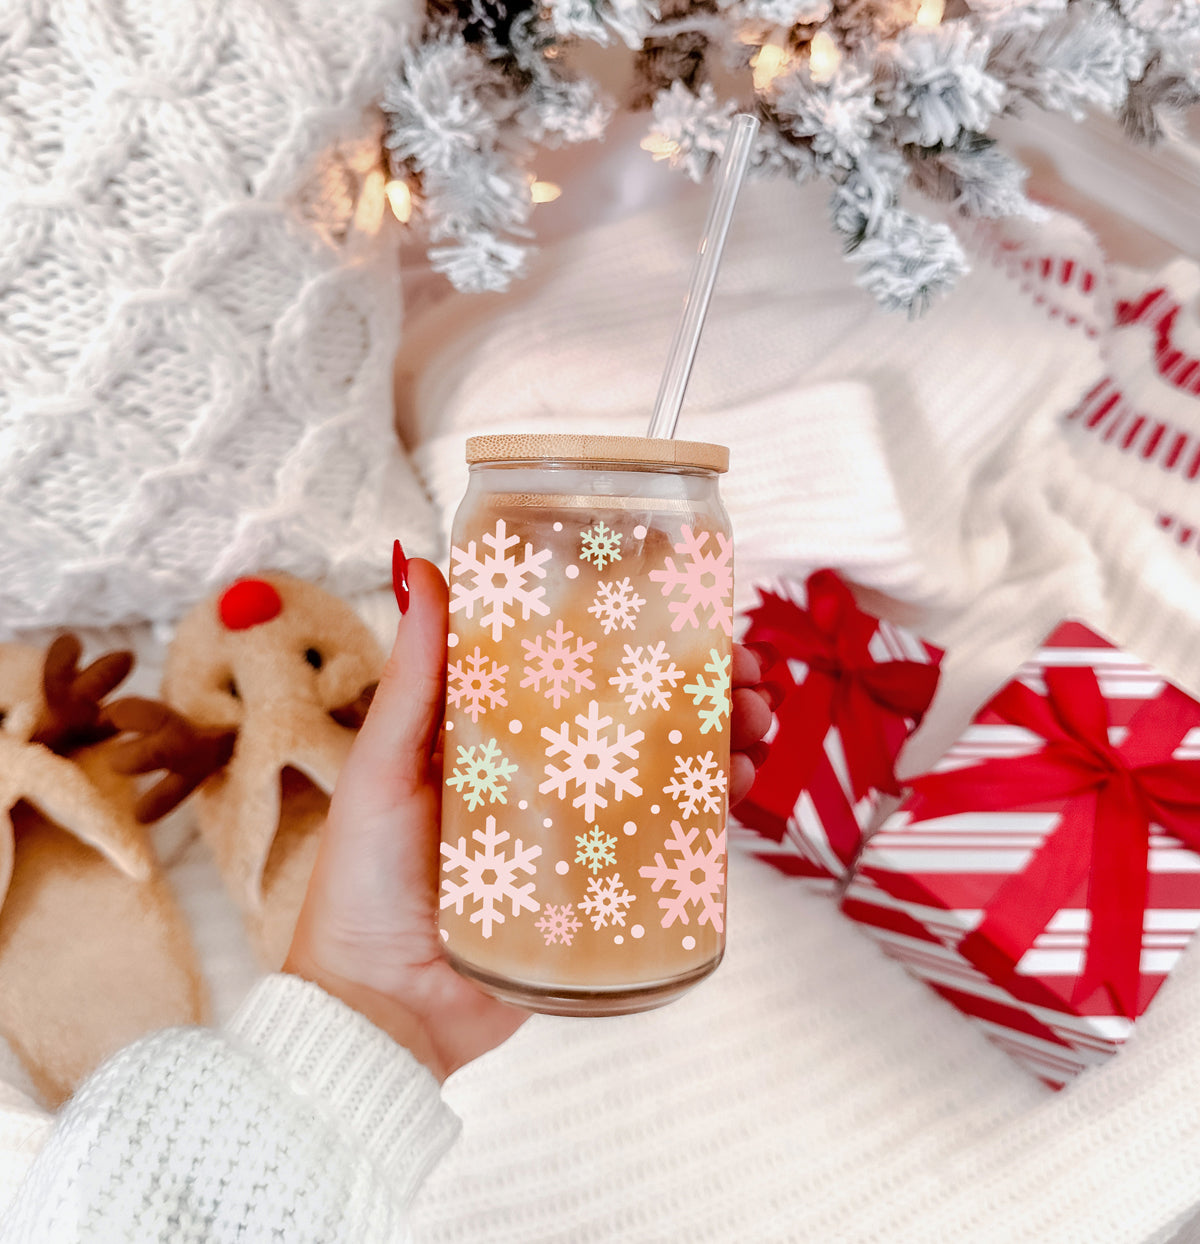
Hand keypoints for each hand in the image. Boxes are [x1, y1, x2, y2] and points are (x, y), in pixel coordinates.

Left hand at [286, 559, 773, 1080]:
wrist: (382, 1009)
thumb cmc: (362, 881)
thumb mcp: (384, 767)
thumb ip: (413, 678)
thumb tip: (421, 565)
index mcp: (494, 737)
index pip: (575, 671)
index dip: (631, 638)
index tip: (682, 610)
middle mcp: (542, 777)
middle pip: (633, 717)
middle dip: (698, 687)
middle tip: (746, 670)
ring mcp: (577, 833)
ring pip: (662, 772)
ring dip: (718, 738)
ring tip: (757, 717)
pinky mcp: (599, 889)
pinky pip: (663, 843)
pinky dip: (708, 811)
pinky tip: (738, 785)